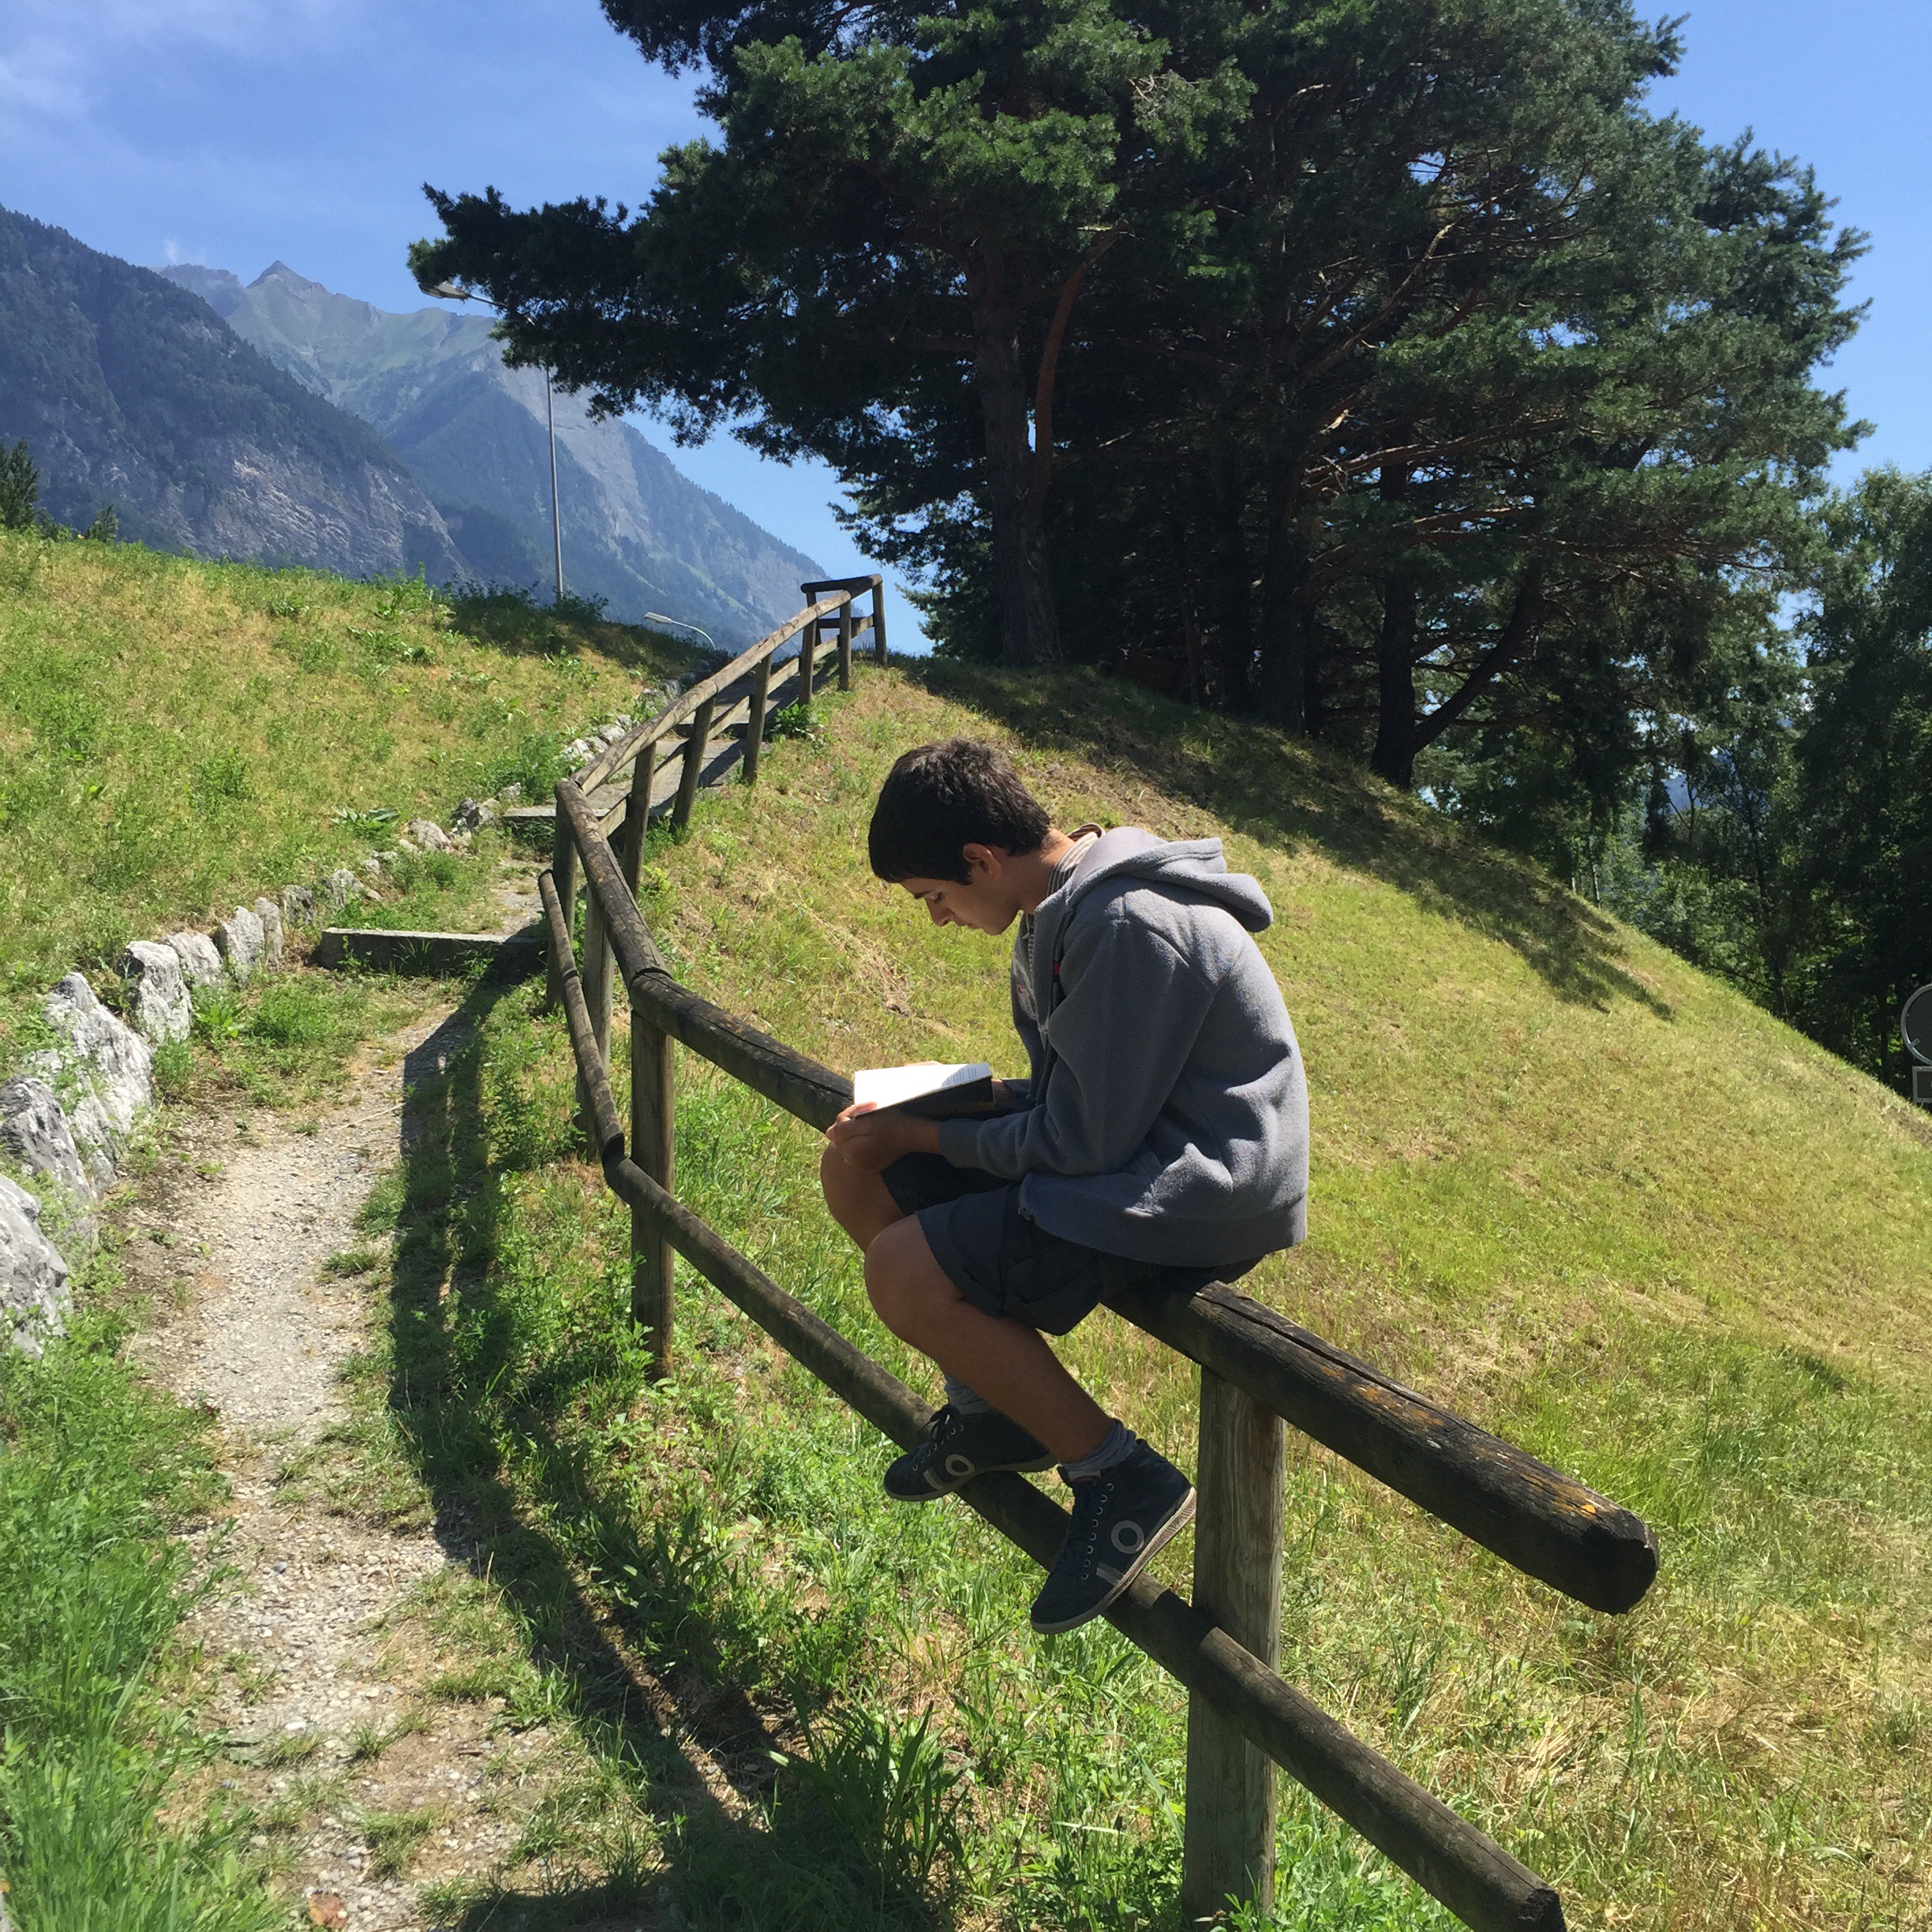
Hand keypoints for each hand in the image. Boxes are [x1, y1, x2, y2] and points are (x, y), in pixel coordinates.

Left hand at [826, 1101, 941, 1171]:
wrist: (913, 1135)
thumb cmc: (892, 1125)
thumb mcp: (867, 1122)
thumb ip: (844, 1130)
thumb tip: (829, 1133)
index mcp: (850, 1151)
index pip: (837, 1129)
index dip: (849, 1115)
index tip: (866, 1107)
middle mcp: (854, 1161)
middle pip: (842, 1137)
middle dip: (851, 1122)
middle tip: (869, 1109)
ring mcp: (863, 1165)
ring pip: (850, 1143)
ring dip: (857, 1131)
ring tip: (871, 1120)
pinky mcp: (872, 1165)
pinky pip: (859, 1151)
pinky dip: (863, 1140)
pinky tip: (874, 1133)